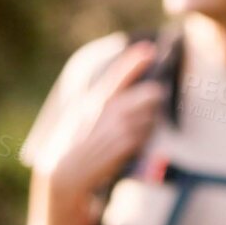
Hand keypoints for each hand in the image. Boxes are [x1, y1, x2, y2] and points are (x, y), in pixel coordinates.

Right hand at [47, 40, 167, 198]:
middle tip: (158, 95)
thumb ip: (102, 103)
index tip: (150, 50)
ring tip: (143, 123)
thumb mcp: (81, 116)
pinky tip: (138, 140)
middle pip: (147, 95)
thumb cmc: (74, 145)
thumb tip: (131, 94)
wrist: (67, 174)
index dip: (135, 61)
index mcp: (93, 101)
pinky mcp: (125, 146)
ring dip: (151, 119)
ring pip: (149, 116)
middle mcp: (106, 111)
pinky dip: (145, 136)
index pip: (118, 75)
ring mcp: (117, 128)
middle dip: (154, 96)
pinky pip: (146, 136)